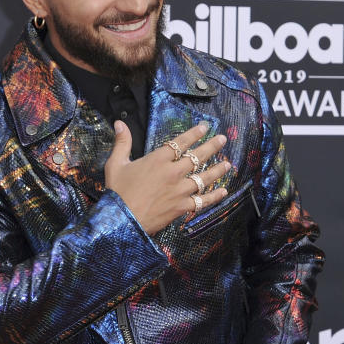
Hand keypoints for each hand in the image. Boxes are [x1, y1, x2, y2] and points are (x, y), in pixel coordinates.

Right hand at [105, 121, 229, 234]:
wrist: (121, 220)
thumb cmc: (117, 192)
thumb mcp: (116, 164)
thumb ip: (122, 142)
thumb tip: (119, 123)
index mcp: (158, 160)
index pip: (181, 142)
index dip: (194, 133)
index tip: (205, 127)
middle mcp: (173, 172)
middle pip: (197, 157)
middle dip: (212, 146)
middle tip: (222, 139)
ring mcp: (179, 190)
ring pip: (203, 178)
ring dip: (217, 170)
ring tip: (228, 164)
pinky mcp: (181, 207)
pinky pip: (202, 201)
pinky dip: (214, 197)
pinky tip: (223, 192)